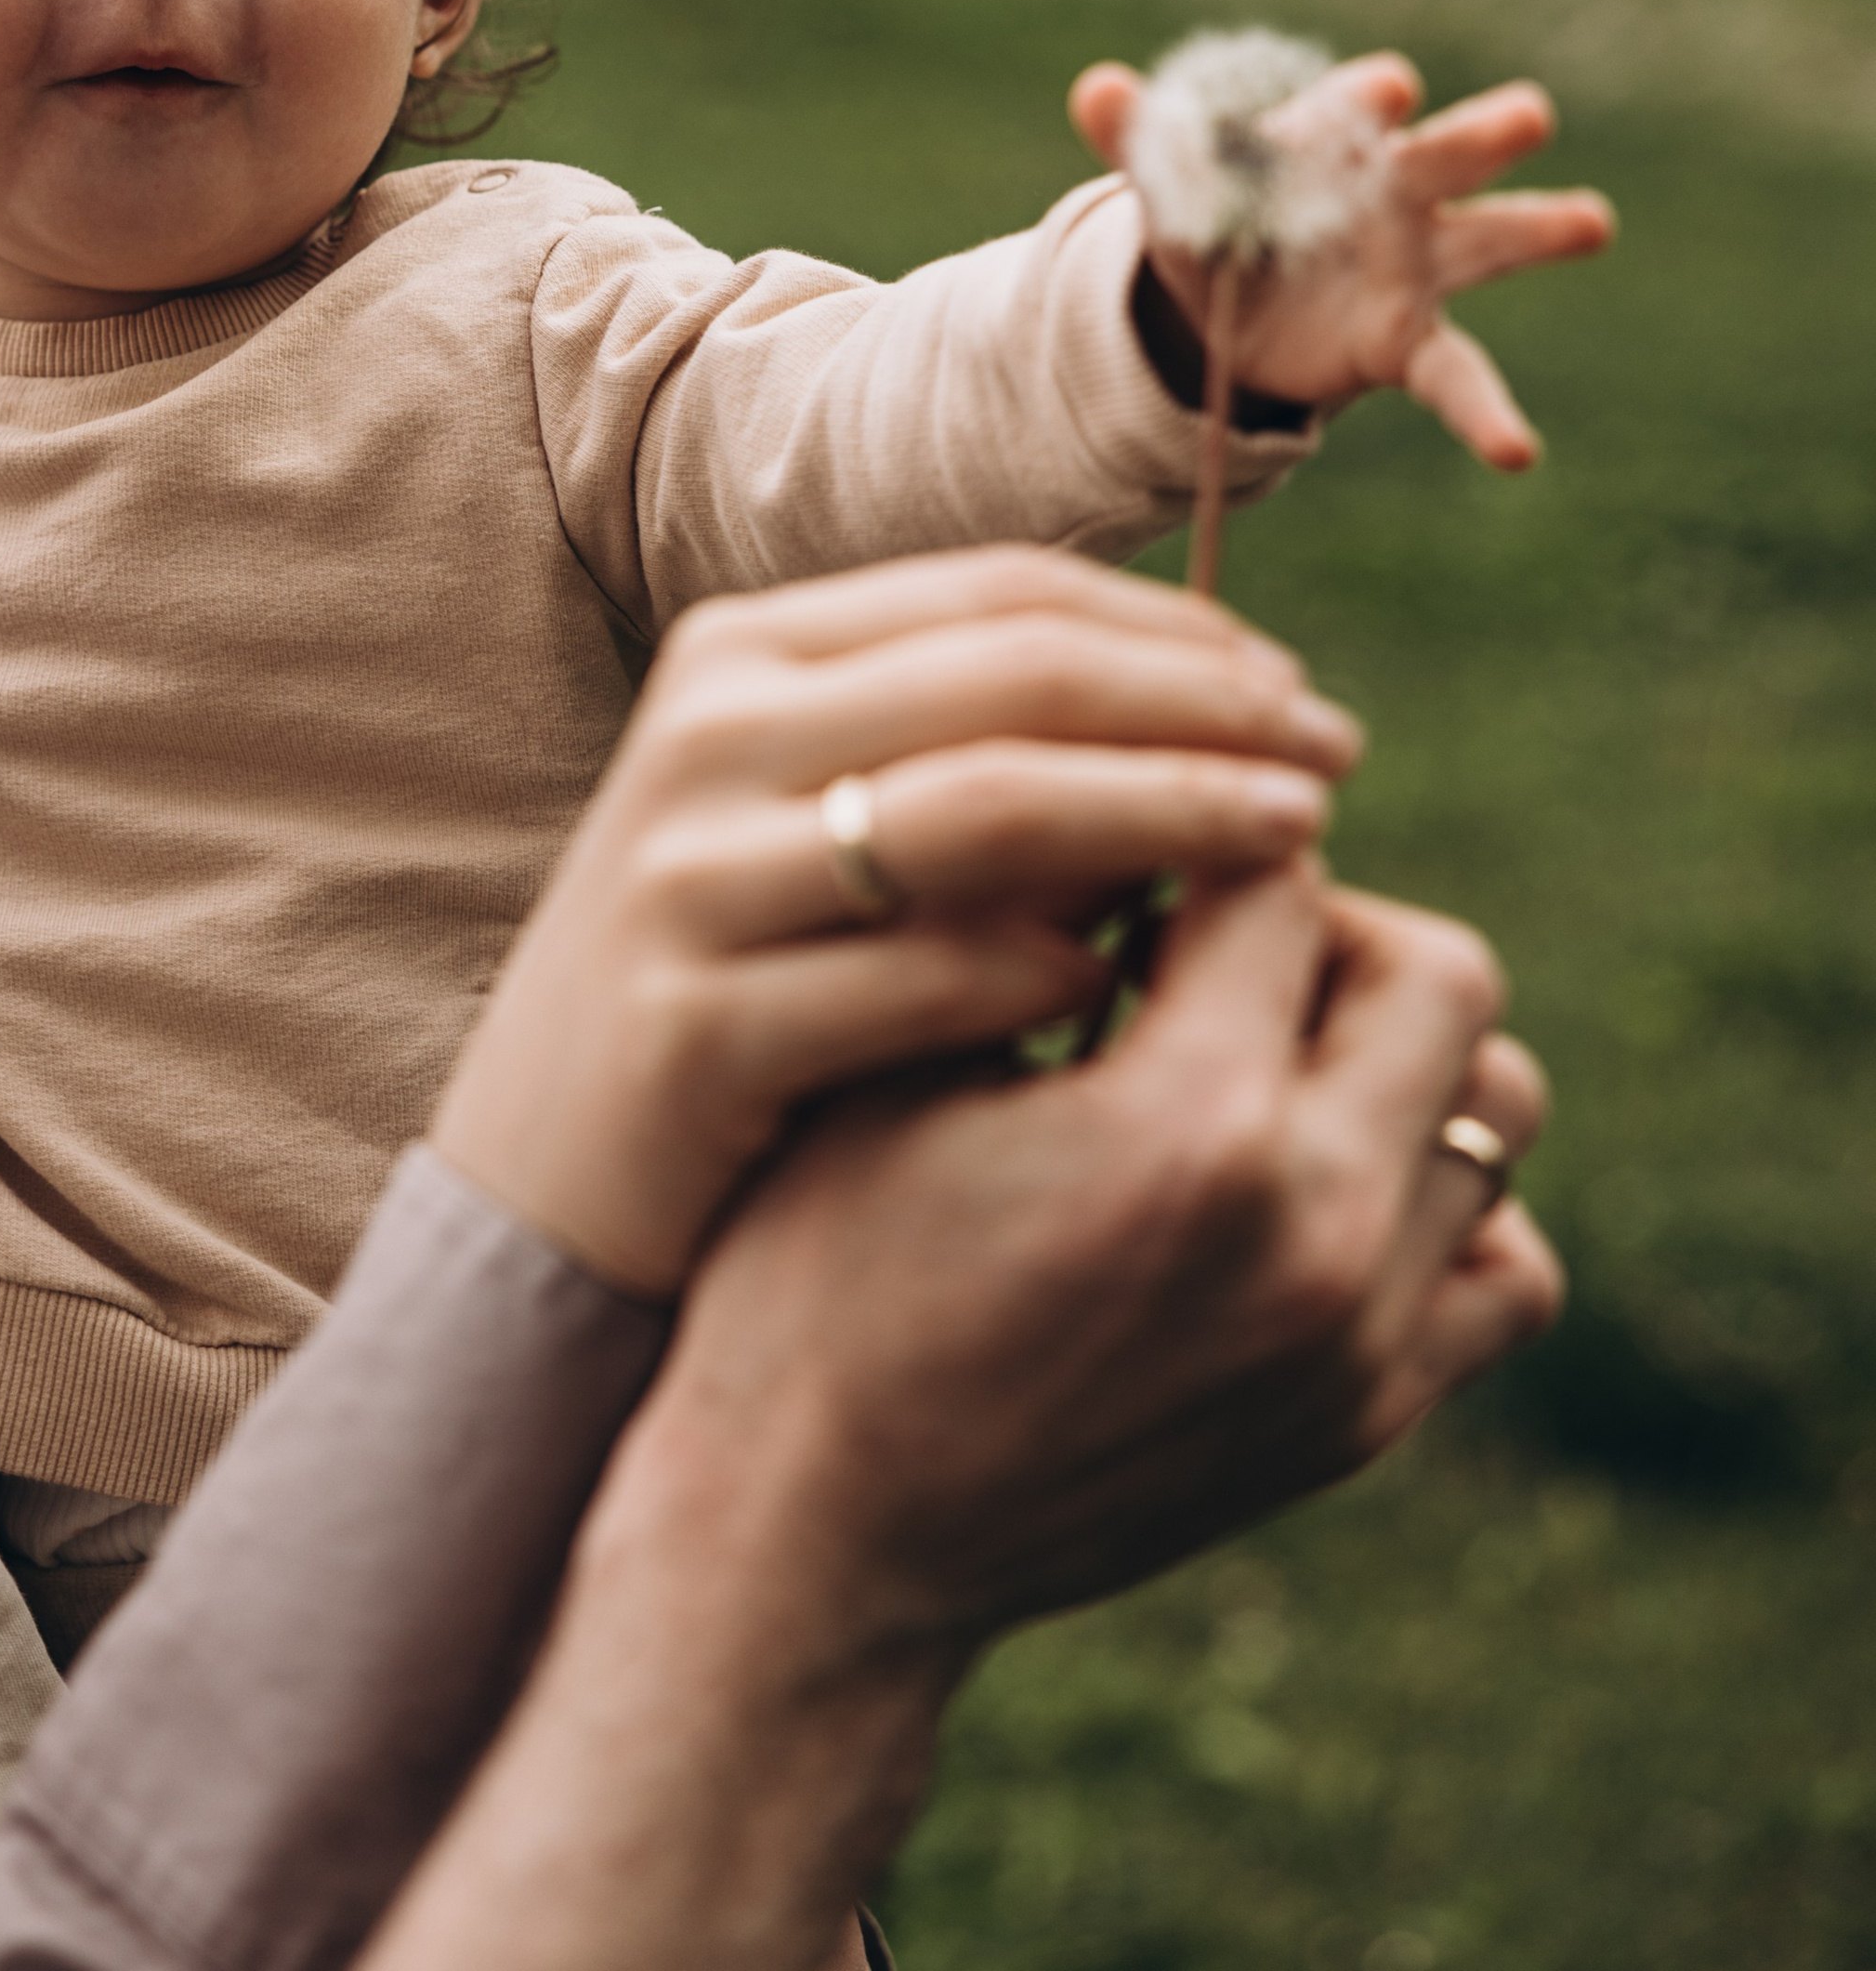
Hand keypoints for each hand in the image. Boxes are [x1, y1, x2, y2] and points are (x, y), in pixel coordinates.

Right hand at [371, 870, 1557, 1970]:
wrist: (822, 1544)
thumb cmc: (818, 1271)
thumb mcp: (896, 1063)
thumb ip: (1023, 918)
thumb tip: (1125, 783)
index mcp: (1187, 1122)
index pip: (1278, 874)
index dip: (1195, 829)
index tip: (1137, 836)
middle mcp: (1314, 1230)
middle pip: (1438, 970)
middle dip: (1325, 924)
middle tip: (1203, 944)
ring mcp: (1361, 1339)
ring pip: (1498, 1106)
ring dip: (1398, 1052)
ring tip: (1261, 1055)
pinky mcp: (1370, 1418)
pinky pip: (1508, 1264)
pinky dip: (1446, 1201)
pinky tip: (1313, 1178)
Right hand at [433, 546, 1361, 1296]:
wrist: (537, 1203)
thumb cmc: (737, 997)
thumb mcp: (829, 832)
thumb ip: (976, 752)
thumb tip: (1224, 710)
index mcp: (745, 655)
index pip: (1003, 593)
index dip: (1176, 631)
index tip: (1296, 691)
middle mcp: (708, 734)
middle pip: (1015, 677)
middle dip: (1203, 709)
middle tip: (1334, 759)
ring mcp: (688, 879)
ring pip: (983, 808)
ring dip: (1166, 814)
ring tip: (1293, 848)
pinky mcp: (690, 1028)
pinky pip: (918, 980)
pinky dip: (1046, 974)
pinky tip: (1136, 993)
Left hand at [1072, 50, 1615, 465]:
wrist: (1229, 299)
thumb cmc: (1219, 213)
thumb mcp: (1171, 184)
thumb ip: (1142, 141)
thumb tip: (1094, 91)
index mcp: (1333, 138)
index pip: (1357, 105)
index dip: (1368, 98)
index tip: (1386, 91)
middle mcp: (1391, 193)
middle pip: (1442, 156)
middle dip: (1481, 135)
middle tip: (1530, 114)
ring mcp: (1415, 268)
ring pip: (1487, 242)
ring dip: (1539, 229)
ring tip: (1594, 221)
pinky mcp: (1409, 344)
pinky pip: (1458, 379)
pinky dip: (1488, 416)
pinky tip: (1519, 453)